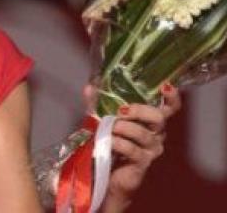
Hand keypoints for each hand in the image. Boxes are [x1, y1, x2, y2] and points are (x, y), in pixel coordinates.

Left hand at [83, 84, 181, 211]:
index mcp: (150, 121)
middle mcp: (156, 135)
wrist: (108, 174)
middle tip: (121, 110)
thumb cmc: (109, 144)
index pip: (169, 108)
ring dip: (124, 128)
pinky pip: (133, 150)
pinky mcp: (142, 164)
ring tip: (110, 127)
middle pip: (158, 117)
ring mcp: (151, 150)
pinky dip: (119, 143)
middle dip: (139, 111)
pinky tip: (109, 141)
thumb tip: (90, 88)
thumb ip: (96, 104)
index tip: (165, 86)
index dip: (171, 97)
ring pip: (143, 134)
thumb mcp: (101, 120)